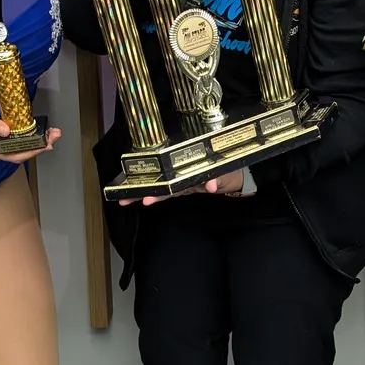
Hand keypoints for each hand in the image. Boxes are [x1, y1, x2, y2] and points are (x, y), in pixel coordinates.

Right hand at [0, 100, 60, 162]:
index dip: (32, 151)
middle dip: (40, 146)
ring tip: (52, 133)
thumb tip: (7, 131)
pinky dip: (29, 138)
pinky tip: (37, 132)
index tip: (45, 144)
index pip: (15, 155)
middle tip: (55, 135)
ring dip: (37, 142)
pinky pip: (17, 143)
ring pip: (21, 149)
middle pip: (22, 154)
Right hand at [118, 169, 246, 206]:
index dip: (152, 173)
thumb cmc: (231, 169)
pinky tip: (147, 202)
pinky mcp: (188, 189)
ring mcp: (184, 180)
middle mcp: (183, 171)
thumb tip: (209, 185)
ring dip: (148, 194)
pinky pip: (171, 193)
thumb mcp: (225, 171)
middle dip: (140, 186)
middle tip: (123, 195)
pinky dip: (161, 197)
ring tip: (132, 200)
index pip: (167, 167)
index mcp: (189, 162)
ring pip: (161, 188)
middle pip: (159, 178)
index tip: (137, 178)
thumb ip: (216, 178)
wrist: (241, 178)